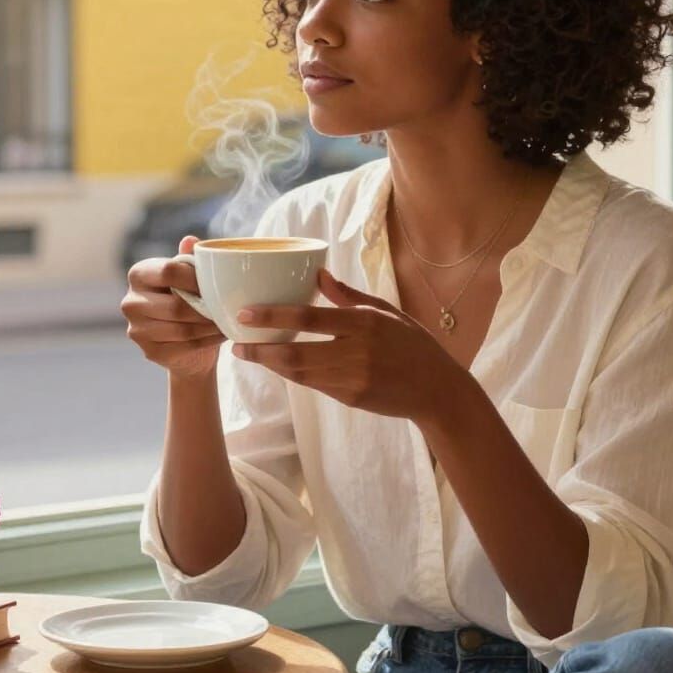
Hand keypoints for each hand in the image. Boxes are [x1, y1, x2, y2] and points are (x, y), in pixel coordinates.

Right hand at [122, 235, 224, 380]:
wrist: (185, 341)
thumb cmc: (188, 299)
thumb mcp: (190, 277)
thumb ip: (189, 259)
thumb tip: (190, 240)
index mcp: (138, 274)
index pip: (168, 271)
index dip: (195, 278)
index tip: (216, 284)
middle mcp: (130, 302)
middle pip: (176, 305)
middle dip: (206, 308)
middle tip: (228, 308)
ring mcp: (136, 330)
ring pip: (182, 329)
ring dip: (210, 326)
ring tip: (228, 321)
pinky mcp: (149, 352)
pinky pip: (184, 347)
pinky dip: (207, 341)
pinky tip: (221, 335)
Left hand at [232, 267, 467, 423]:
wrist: (437, 390)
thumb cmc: (412, 345)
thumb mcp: (386, 312)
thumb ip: (349, 296)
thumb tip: (318, 274)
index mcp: (363, 322)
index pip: (309, 317)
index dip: (273, 316)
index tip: (244, 314)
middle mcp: (356, 351)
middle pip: (296, 351)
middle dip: (260, 349)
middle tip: (235, 343)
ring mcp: (352, 379)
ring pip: (299, 373)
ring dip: (270, 364)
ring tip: (248, 354)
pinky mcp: (351, 398)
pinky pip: (313, 385)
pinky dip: (292, 375)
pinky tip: (276, 365)